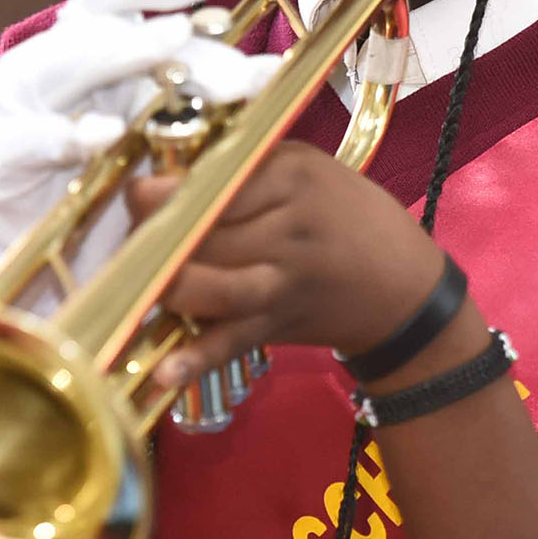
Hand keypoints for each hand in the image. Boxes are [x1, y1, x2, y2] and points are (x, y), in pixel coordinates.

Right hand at [0, 0, 271, 305]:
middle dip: (157, 20)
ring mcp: (20, 106)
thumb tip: (268, 69)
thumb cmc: (113, 187)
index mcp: (92, 44)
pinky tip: (104, 133)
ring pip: (62, 62)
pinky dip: (66, 135)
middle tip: (200, 36)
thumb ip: (204, 96)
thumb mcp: (165, 134)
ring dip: (117, 52)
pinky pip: (30, 140)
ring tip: (167, 45)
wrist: (48, 266)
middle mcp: (54, 60)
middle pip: (97, 14)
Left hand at [142, 140, 447, 389]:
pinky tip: (164, 370)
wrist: (407, 291)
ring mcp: (282, 282)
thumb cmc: (350, 217)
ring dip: (167, 288)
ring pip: (213, 285)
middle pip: (204, 233)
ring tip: (132, 284)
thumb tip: (170, 172)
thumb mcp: (309, 169)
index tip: (136, 195)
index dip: (163, 193)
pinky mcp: (277, 325)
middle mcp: (286, 228)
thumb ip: (247, 168)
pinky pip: (230, 341)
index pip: (213, 182)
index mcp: (290, 176)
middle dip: (153, 238)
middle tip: (130, 237)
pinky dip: (197, 357)